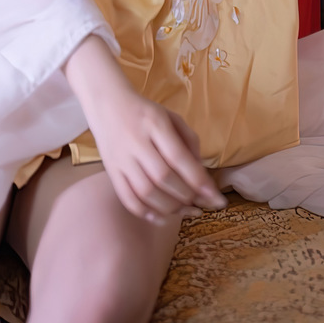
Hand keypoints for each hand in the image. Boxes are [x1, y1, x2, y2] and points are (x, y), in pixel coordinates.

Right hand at [92, 88, 225, 223]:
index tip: (216, 198)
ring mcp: (121, 158)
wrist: (106, 104)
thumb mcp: (171, 117)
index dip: (198, 180)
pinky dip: (146, 213)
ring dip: (170, 207)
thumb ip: (189, 142)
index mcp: (155, 123)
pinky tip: (162, 218)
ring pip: (146, 192)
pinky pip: (127, 198)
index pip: (178, 157)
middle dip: (187, 196)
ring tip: (187, 211)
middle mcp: (136, 142)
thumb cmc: (145, 113)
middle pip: (163, 177)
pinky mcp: (111, 171)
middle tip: (203, 204)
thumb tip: (200, 174)